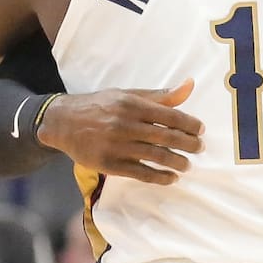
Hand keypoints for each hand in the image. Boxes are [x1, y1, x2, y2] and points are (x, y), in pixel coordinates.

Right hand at [36, 79, 204, 183]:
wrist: (62, 122)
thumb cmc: (100, 106)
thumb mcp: (128, 95)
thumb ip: (160, 96)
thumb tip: (190, 85)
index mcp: (132, 104)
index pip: (170, 116)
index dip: (189, 124)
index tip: (201, 130)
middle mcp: (125, 124)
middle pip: (166, 137)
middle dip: (189, 144)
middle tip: (200, 148)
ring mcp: (116, 146)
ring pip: (156, 157)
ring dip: (177, 162)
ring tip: (188, 165)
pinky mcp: (108, 164)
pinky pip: (140, 173)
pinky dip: (160, 177)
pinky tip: (171, 177)